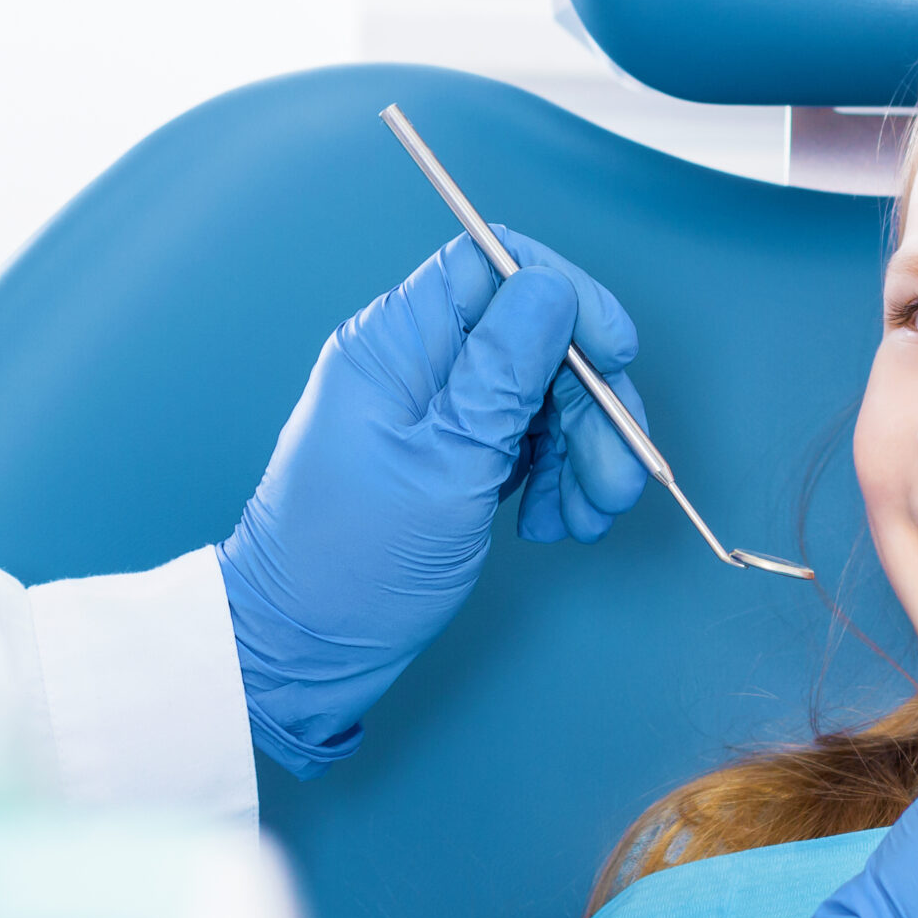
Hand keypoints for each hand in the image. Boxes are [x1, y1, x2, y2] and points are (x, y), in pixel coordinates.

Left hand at [219, 229, 649, 776]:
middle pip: (534, 336)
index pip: (493, 264)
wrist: (299, 653)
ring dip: (583, 451)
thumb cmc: (348, 568)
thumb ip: (502, 374)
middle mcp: (413, 362)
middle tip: (617, 477)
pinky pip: (524, 439)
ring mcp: (433, 409)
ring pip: (540, 392)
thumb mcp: (445, 468)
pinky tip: (557, 524)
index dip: (567, 297)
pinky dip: (555, 478)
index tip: (618, 354)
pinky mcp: (450, 453)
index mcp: (393, 343)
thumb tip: (551, 288)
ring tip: (588, 518)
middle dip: (590, 403)